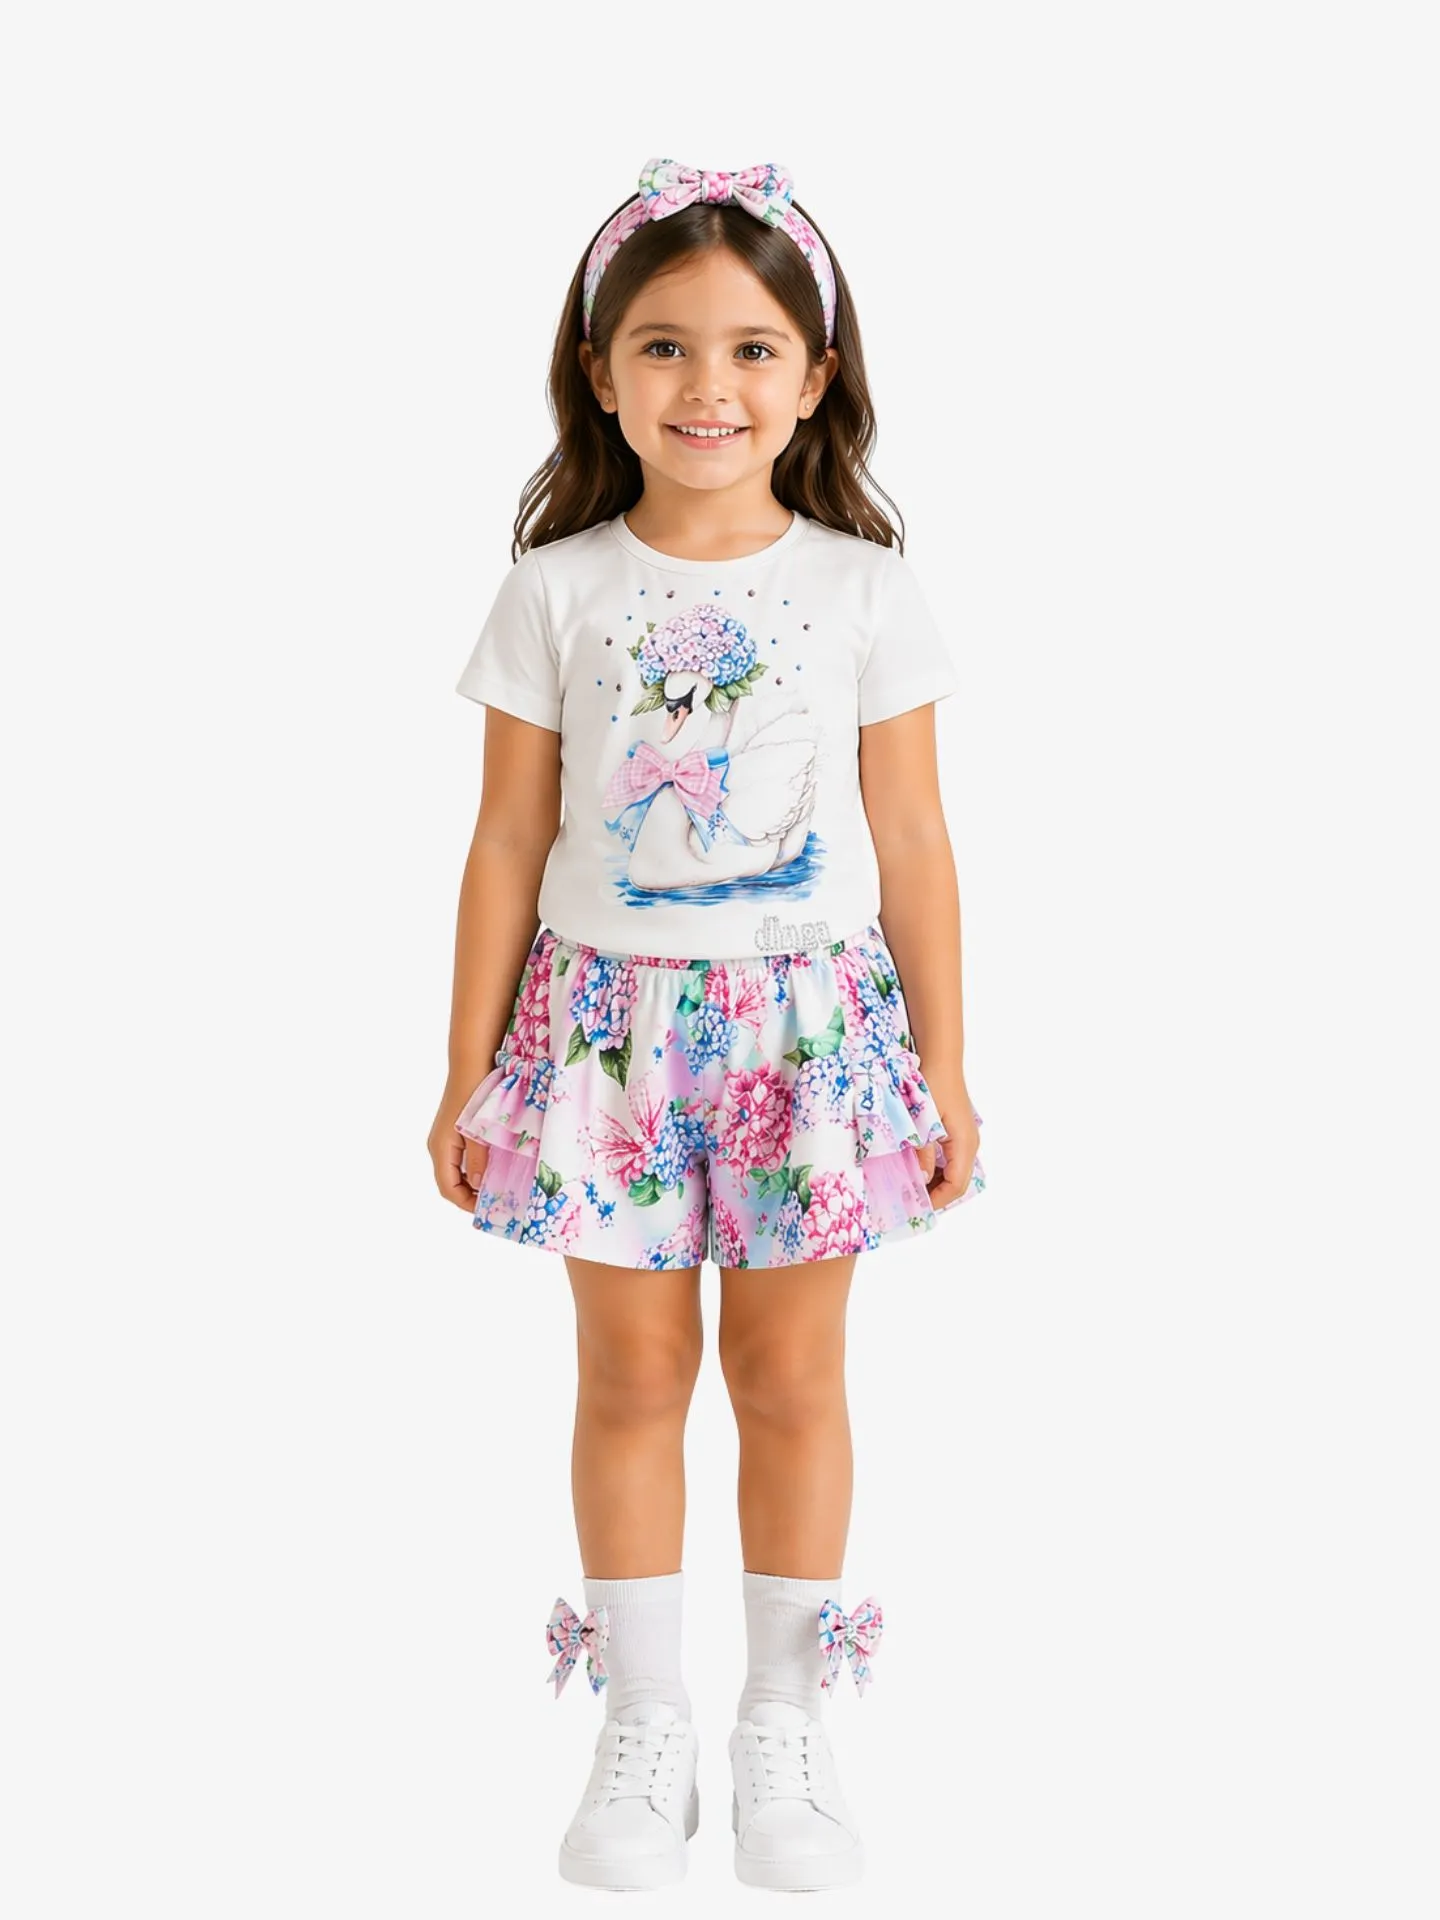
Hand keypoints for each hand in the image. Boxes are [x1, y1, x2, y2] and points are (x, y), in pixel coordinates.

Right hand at [428, 1083, 487, 1212]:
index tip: (488, 1210)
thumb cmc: (473, 1094)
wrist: (471, 1063)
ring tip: (500, 1187)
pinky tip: (497, 1167)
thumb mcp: (478, 1131)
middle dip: (472, 1196)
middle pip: (452, 1182)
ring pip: (458, 1171)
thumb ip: (478, 1159)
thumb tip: (478, 1185)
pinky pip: (463, 1158)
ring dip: (476, 1182)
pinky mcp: (456, 1131)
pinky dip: (477, 1168)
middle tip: (497, 1203)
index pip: (448, 1188)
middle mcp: (440, 1146)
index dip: (466, 1203)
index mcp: (440, 1148)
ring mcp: (447, 1138)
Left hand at [912, 1076, 979, 1210]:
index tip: (916, 1208)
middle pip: (957, 1182)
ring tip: (910, 1188)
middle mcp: (969, 1144)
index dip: (938, 1200)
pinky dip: (935, 1168)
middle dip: (936, 1195)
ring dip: (934, 1182)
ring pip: (953, 1172)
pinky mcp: (957, 1131)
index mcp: (964, 1144)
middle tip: (911, 1202)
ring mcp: (964, 1138)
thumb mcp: (922, 1122)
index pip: (956, 1185)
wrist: (940, 1058)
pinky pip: (949, 1159)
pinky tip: (916, 1168)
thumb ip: (921, 1152)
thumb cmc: (932, 1085)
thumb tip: (920, 1179)